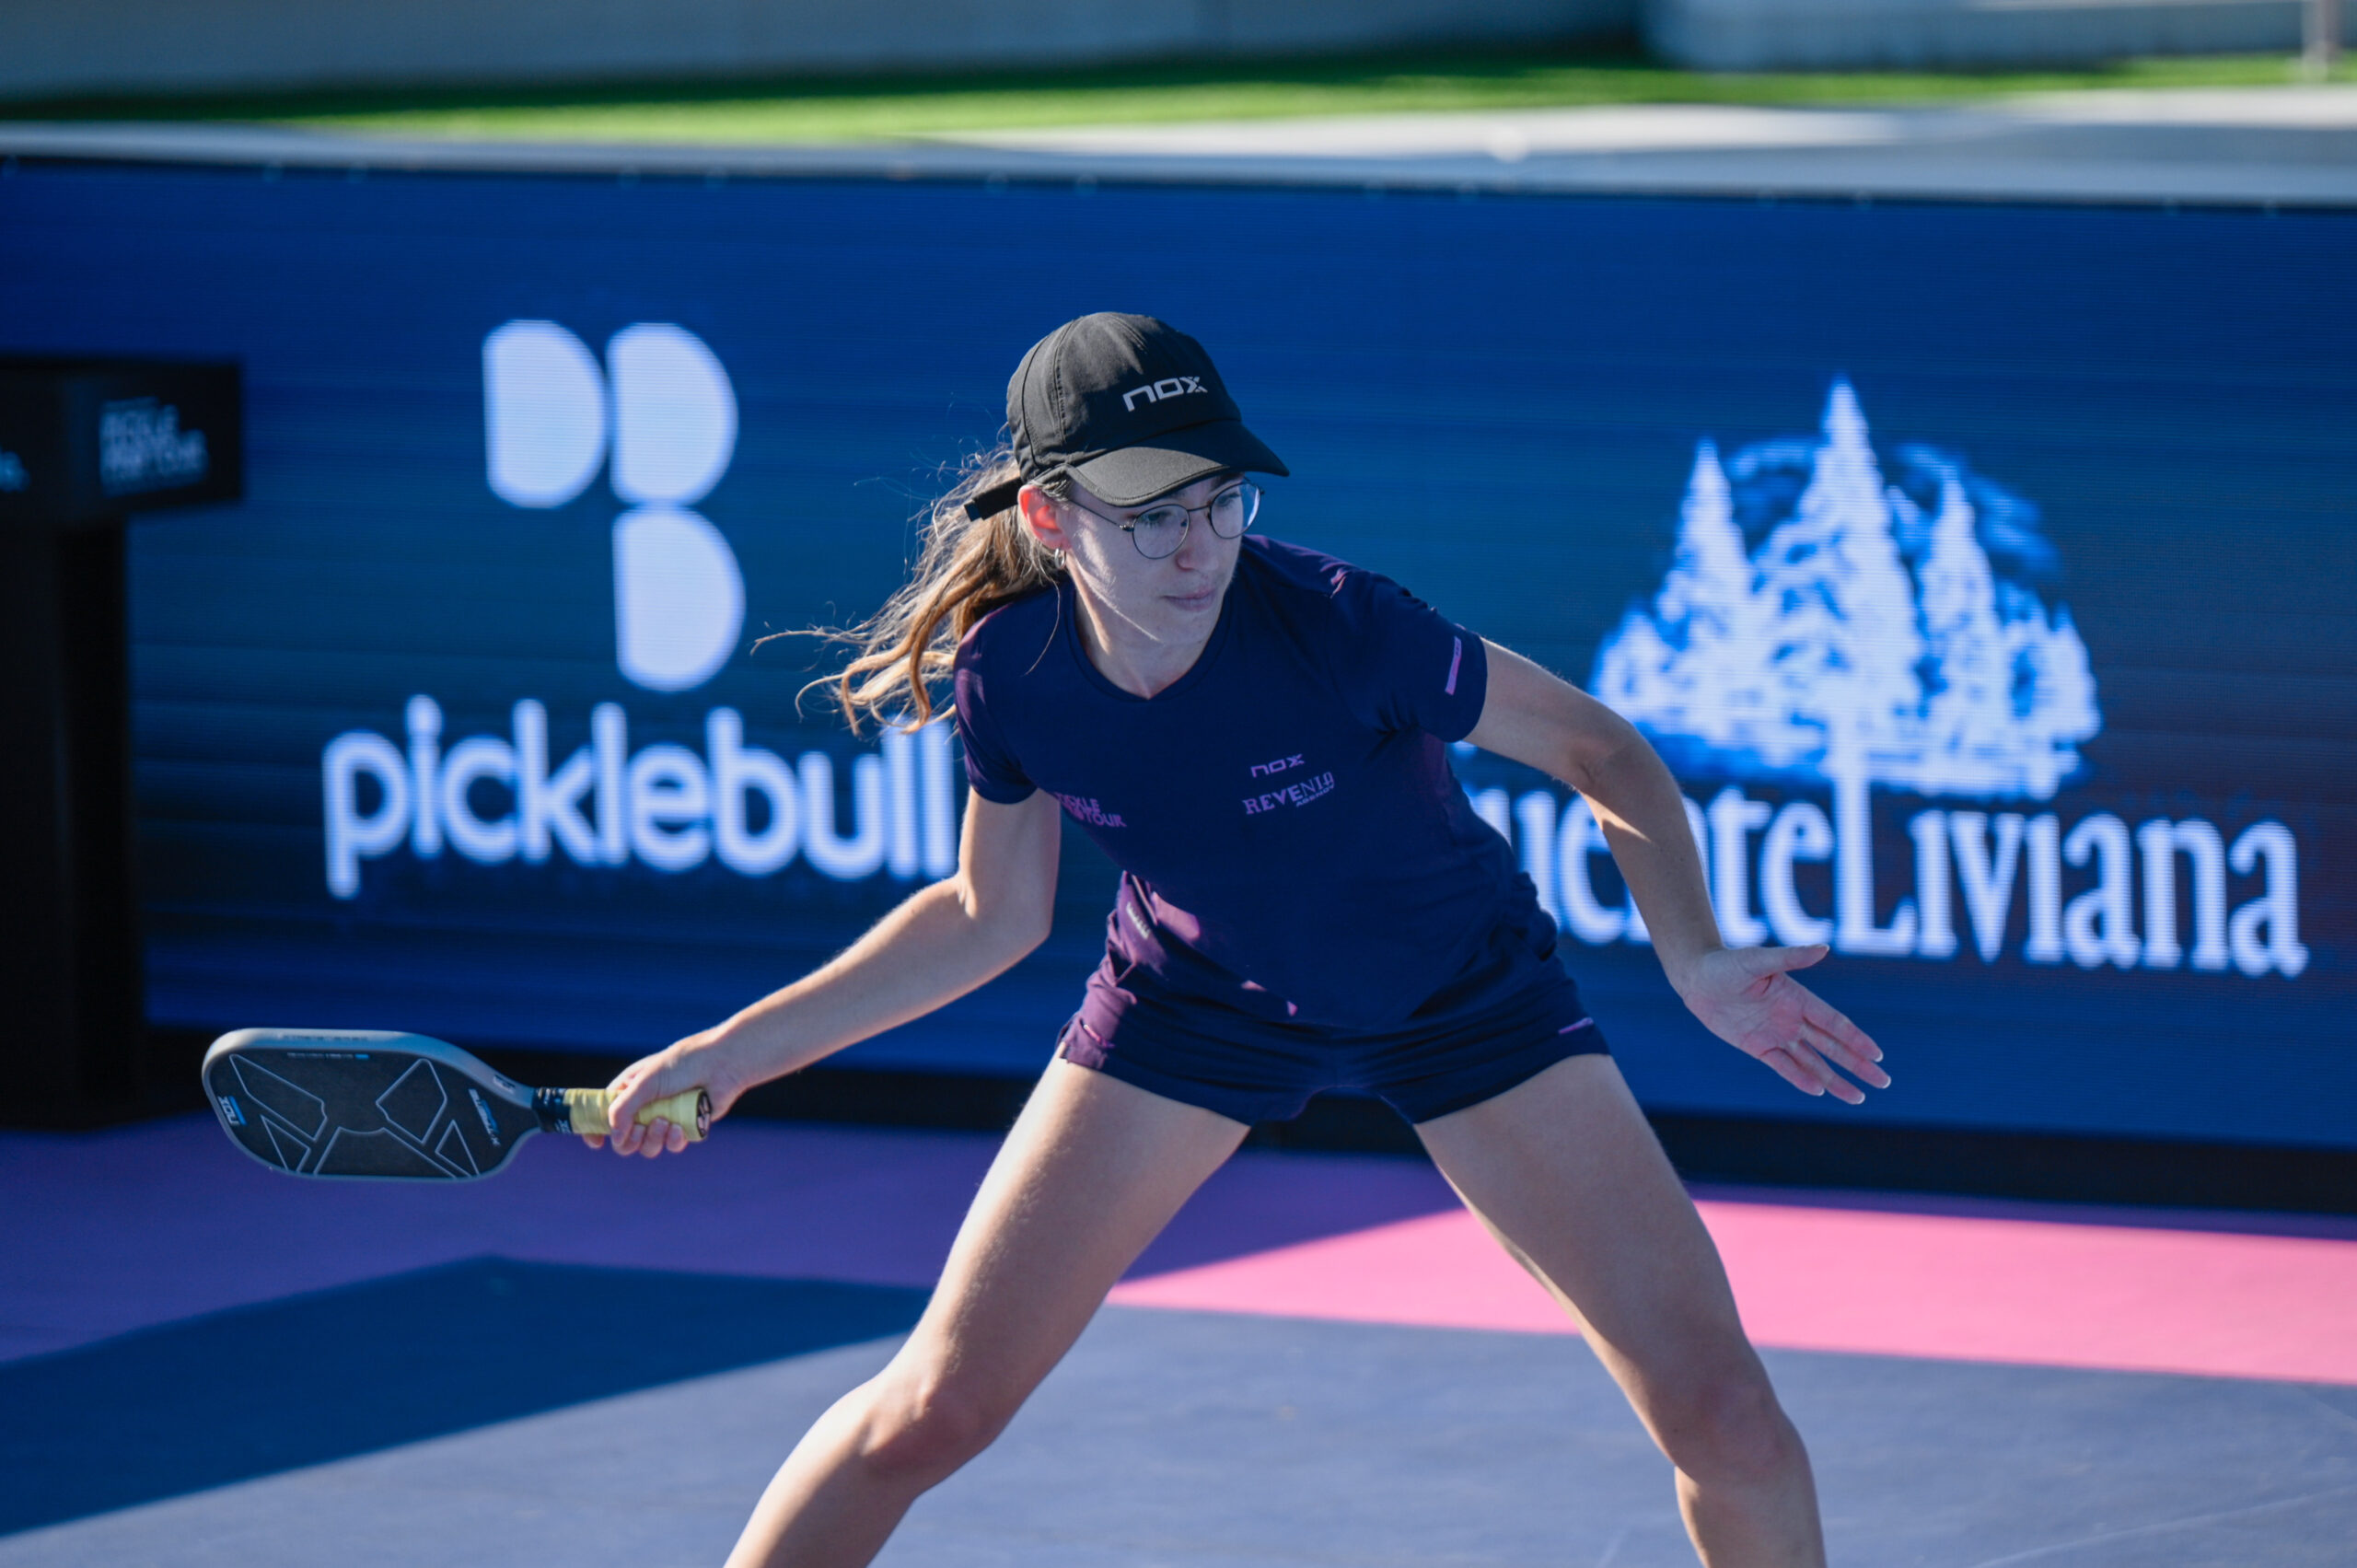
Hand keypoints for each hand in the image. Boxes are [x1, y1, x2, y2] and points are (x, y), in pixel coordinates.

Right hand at [585, 1027, 750, 1158]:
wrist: (722, 1065)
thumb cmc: (683, 1064)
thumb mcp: (646, 1082)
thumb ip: (624, 1108)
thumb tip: (614, 1136)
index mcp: (629, 1091)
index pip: (604, 1114)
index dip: (596, 1130)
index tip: (596, 1143)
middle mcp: (644, 1106)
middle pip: (625, 1140)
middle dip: (631, 1140)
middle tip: (642, 1128)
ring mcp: (665, 1118)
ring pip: (648, 1147)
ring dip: (653, 1139)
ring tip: (665, 1122)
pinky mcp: (685, 1127)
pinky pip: (672, 1145)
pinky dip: (674, 1140)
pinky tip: (680, 1127)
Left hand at [1674, 944, 1888, 1104]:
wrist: (1697, 977)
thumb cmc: (1728, 963)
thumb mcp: (1758, 960)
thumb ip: (1791, 958)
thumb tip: (1824, 949)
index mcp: (1798, 998)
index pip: (1835, 1023)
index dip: (1857, 1039)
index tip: (1879, 1055)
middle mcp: (1792, 1019)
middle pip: (1832, 1047)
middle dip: (1857, 1064)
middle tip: (1882, 1082)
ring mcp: (1776, 1034)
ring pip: (1812, 1062)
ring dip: (1835, 1079)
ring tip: (1857, 1097)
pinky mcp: (1757, 1046)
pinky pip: (1783, 1066)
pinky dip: (1801, 1078)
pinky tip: (1819, 1091)